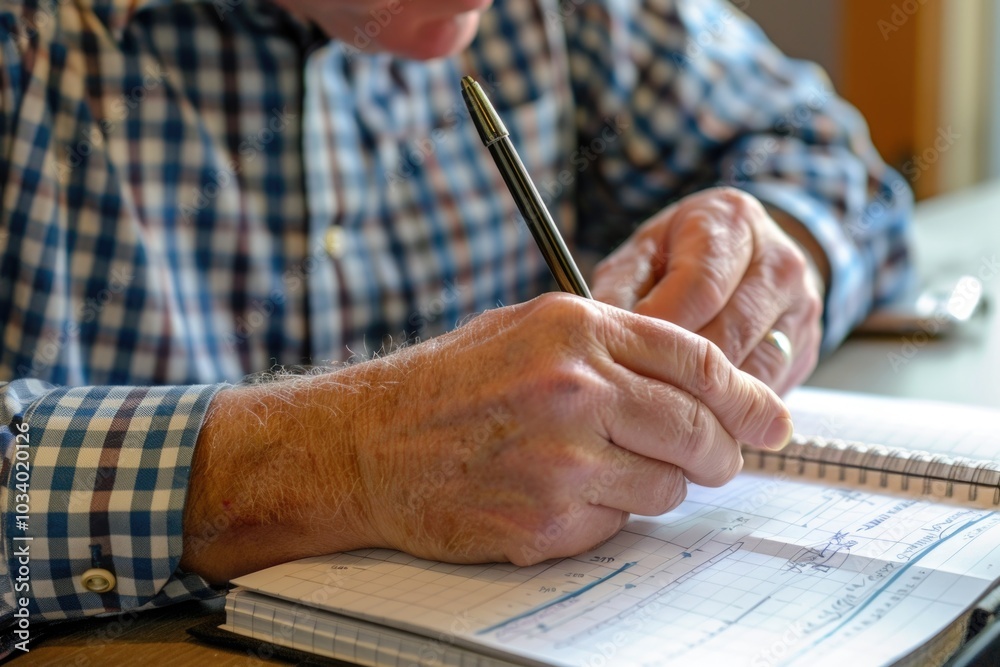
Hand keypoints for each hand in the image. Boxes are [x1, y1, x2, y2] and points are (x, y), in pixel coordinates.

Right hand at [181, 294, 792, 580]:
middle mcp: (574, 388)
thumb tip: (696, 379)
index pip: (697, 360)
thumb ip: (612, 345)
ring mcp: (562, 458)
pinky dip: (608, 514)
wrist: (368, 444)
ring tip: (614, 470)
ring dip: (658, 484)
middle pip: (696, 427)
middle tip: (722, 459)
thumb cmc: (445, 386)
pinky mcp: (547, 518)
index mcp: (574, 328)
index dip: (746, 393)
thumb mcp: (528, 330)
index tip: (770, 415)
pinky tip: (565, 493)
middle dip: (720, 450)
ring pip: (666, 484)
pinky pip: (617, 523)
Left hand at [592, 187, 823, 394]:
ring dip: (705, 401)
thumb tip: (596, 337)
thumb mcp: (643, 254)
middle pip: (729, 336)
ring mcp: (801, 308)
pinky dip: (730, 412)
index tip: (623, 356)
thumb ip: (620, 289)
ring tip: (660, 414)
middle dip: (677, 372)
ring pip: (753, 373)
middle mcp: (779, 263)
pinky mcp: (805, 349)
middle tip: (634, 395)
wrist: (746, 257)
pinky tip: (695, 417)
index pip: (700, 288)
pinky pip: (767, 393)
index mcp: (732, 223)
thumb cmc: (681, 256)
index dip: (658, 330)